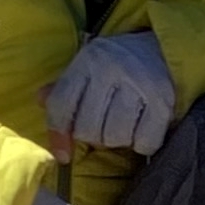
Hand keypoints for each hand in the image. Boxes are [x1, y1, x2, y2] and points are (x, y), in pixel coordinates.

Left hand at [44, 29, 175, 158]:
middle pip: (88, 128)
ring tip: (122, 126)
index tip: (63, 154)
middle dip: (93, 136)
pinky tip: (142, 130)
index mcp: (88, 61)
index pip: (61, 105)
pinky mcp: (163, 102)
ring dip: (117, 139)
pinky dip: (142, 143)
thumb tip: (40, 100)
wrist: (163, 50)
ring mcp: (139, 85)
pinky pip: (144, 142)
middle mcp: (112, 70)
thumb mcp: (87, 67)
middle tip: (103, 126)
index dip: (58, 134)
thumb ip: (63, 87)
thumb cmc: (118, 65)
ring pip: (115, 137)